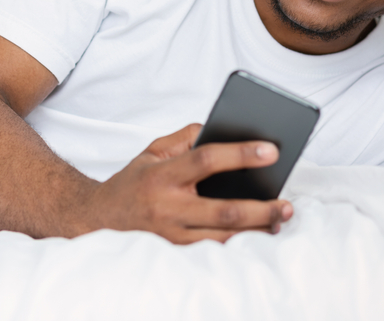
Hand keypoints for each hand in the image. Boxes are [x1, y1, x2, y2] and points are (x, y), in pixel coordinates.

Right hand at [78, 124, 293, 243]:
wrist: (97, 219)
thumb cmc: (132, 182)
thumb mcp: (153, 150)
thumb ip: (186, 137)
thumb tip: (220, 129)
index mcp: (162, 175)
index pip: (206, 159)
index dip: (241, 153)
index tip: (271, 150)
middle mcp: (167, 207)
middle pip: (223, 211)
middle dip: (260, 209)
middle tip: (287, 204)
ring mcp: (170, 236)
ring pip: (222, 238)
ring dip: (255, 231)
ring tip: (279, 220)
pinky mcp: (174, 253)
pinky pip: (213, 250)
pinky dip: (238, 243)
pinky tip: (258, 234)